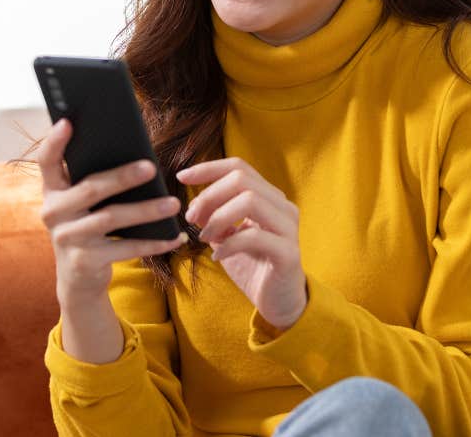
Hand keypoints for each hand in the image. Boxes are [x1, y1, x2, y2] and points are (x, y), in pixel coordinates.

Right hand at [38, 119, 188, 305]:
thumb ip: (96, 180)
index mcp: (52, 191)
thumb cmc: (88, 226)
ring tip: (173, 203)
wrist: (77, 277)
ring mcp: (67, 238)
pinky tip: (174, 237)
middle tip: (151, 167)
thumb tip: (138, 155)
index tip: (67, 122)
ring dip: (146, 210)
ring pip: (111, 218)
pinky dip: (153, 243)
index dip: (54, 142)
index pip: (46, 161)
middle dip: (122, 177)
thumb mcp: (83, 204)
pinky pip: (125, 248)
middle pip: (90, 188)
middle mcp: (54, 212)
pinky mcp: (85, 261)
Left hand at [178, 157, 306, 329]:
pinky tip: (217, 256)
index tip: (182, 177)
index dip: (209, 169)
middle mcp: (283, 207)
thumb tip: (193, 205)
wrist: (279, 303)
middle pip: (242, 180)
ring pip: (250, 201)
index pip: (239, 168)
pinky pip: (254, 236)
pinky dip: (229, 244)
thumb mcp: (227, 238)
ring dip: (218, 217)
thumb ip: (214, 219)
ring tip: (204, 237)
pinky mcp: (288, 253)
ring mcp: (288, 228)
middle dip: (209, 195)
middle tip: (190, 218)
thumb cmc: (253, 267)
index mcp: (269, 198)